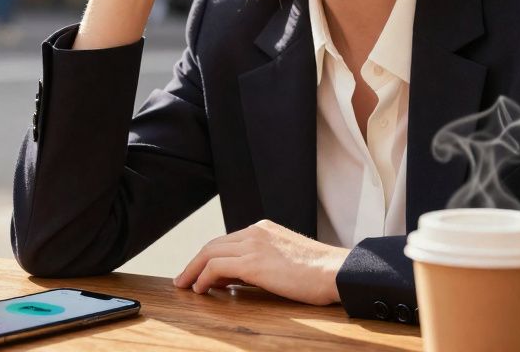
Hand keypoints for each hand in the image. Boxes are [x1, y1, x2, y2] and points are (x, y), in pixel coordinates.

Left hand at [173, 220, 351, 305]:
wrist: (335, 271)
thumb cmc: (318, 273)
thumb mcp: (285, 261)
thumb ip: (260, 263)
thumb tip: (235, 278)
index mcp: (264, 229)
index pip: (227, 241)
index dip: (210, 257)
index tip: (200, 272)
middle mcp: (256, 231)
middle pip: (213, 244)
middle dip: (195, 262)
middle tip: (184, 278)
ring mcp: (253, 245)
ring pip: (210, 253)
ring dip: (193, 270)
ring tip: (186, 285)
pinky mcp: (252, 262)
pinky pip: (216, 267)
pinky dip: (203, 277)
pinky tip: (200, 289)